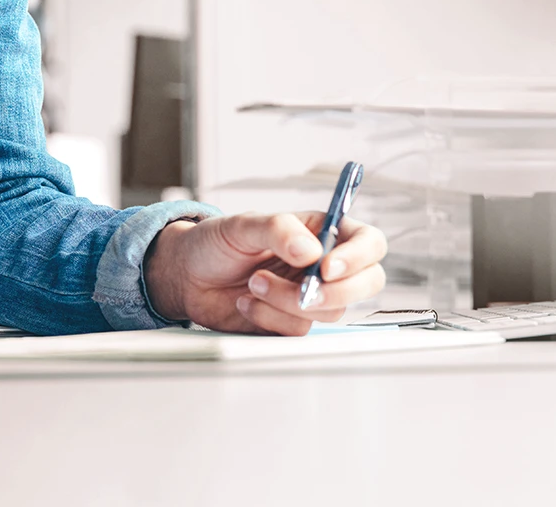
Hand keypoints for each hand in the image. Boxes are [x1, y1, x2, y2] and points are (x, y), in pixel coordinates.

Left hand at [141, 212, 387, 334]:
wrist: (187, 276)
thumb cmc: (215, 243)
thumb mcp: (242, 225)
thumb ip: (277, 230)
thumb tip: (311, 251)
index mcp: (321, 232)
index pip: (368, 242)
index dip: (358, 257)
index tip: (326, 268)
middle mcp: (323, 264)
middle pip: (367, 283)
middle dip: (334, 292)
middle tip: (300, 291)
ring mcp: (311, 296)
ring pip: (330, 311)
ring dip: (288, 302)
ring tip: (253, 284)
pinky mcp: (292, 321)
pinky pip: (299, 330)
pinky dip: (270, 318)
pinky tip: (247, 303)